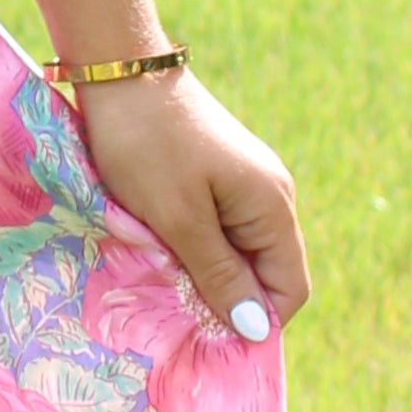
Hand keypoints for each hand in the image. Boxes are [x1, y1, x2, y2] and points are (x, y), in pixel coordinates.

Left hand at [71, 65, 306, 334]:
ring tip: (161, 282)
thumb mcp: (179, 219)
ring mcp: (244, 184)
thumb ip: (219, 275)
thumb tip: (257, 330)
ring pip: (236, 254)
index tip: (208, 340)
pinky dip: (191, 248)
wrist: (121, 71)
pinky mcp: (216, 176)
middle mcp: (270, 196)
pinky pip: (216, 230)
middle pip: (264, 274)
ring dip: (203, 274)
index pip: (290, 289)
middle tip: (175, 317)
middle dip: (226, 300)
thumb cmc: (147, 145)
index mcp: (273, 206)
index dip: (257, 322)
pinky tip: (158, 250)